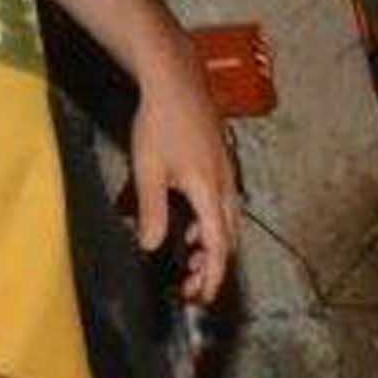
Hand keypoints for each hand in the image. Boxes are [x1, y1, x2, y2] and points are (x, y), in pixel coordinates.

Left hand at [126, 74, 237, 305]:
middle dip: (213, 267)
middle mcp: (225, 187)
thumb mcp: (148, 169)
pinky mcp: (221, 166)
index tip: (202, 297)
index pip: (218, 247)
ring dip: (212, 246)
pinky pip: (222, 206)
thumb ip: (153, 211)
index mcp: (209, 192)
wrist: (178, 80)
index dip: (212, 277)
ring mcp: (226, 175)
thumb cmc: (160, 122)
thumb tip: (152, 246)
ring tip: (190, 260)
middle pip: (229, 240)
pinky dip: (211, 226)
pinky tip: (191, 226)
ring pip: (227, 223)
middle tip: (190, 285)